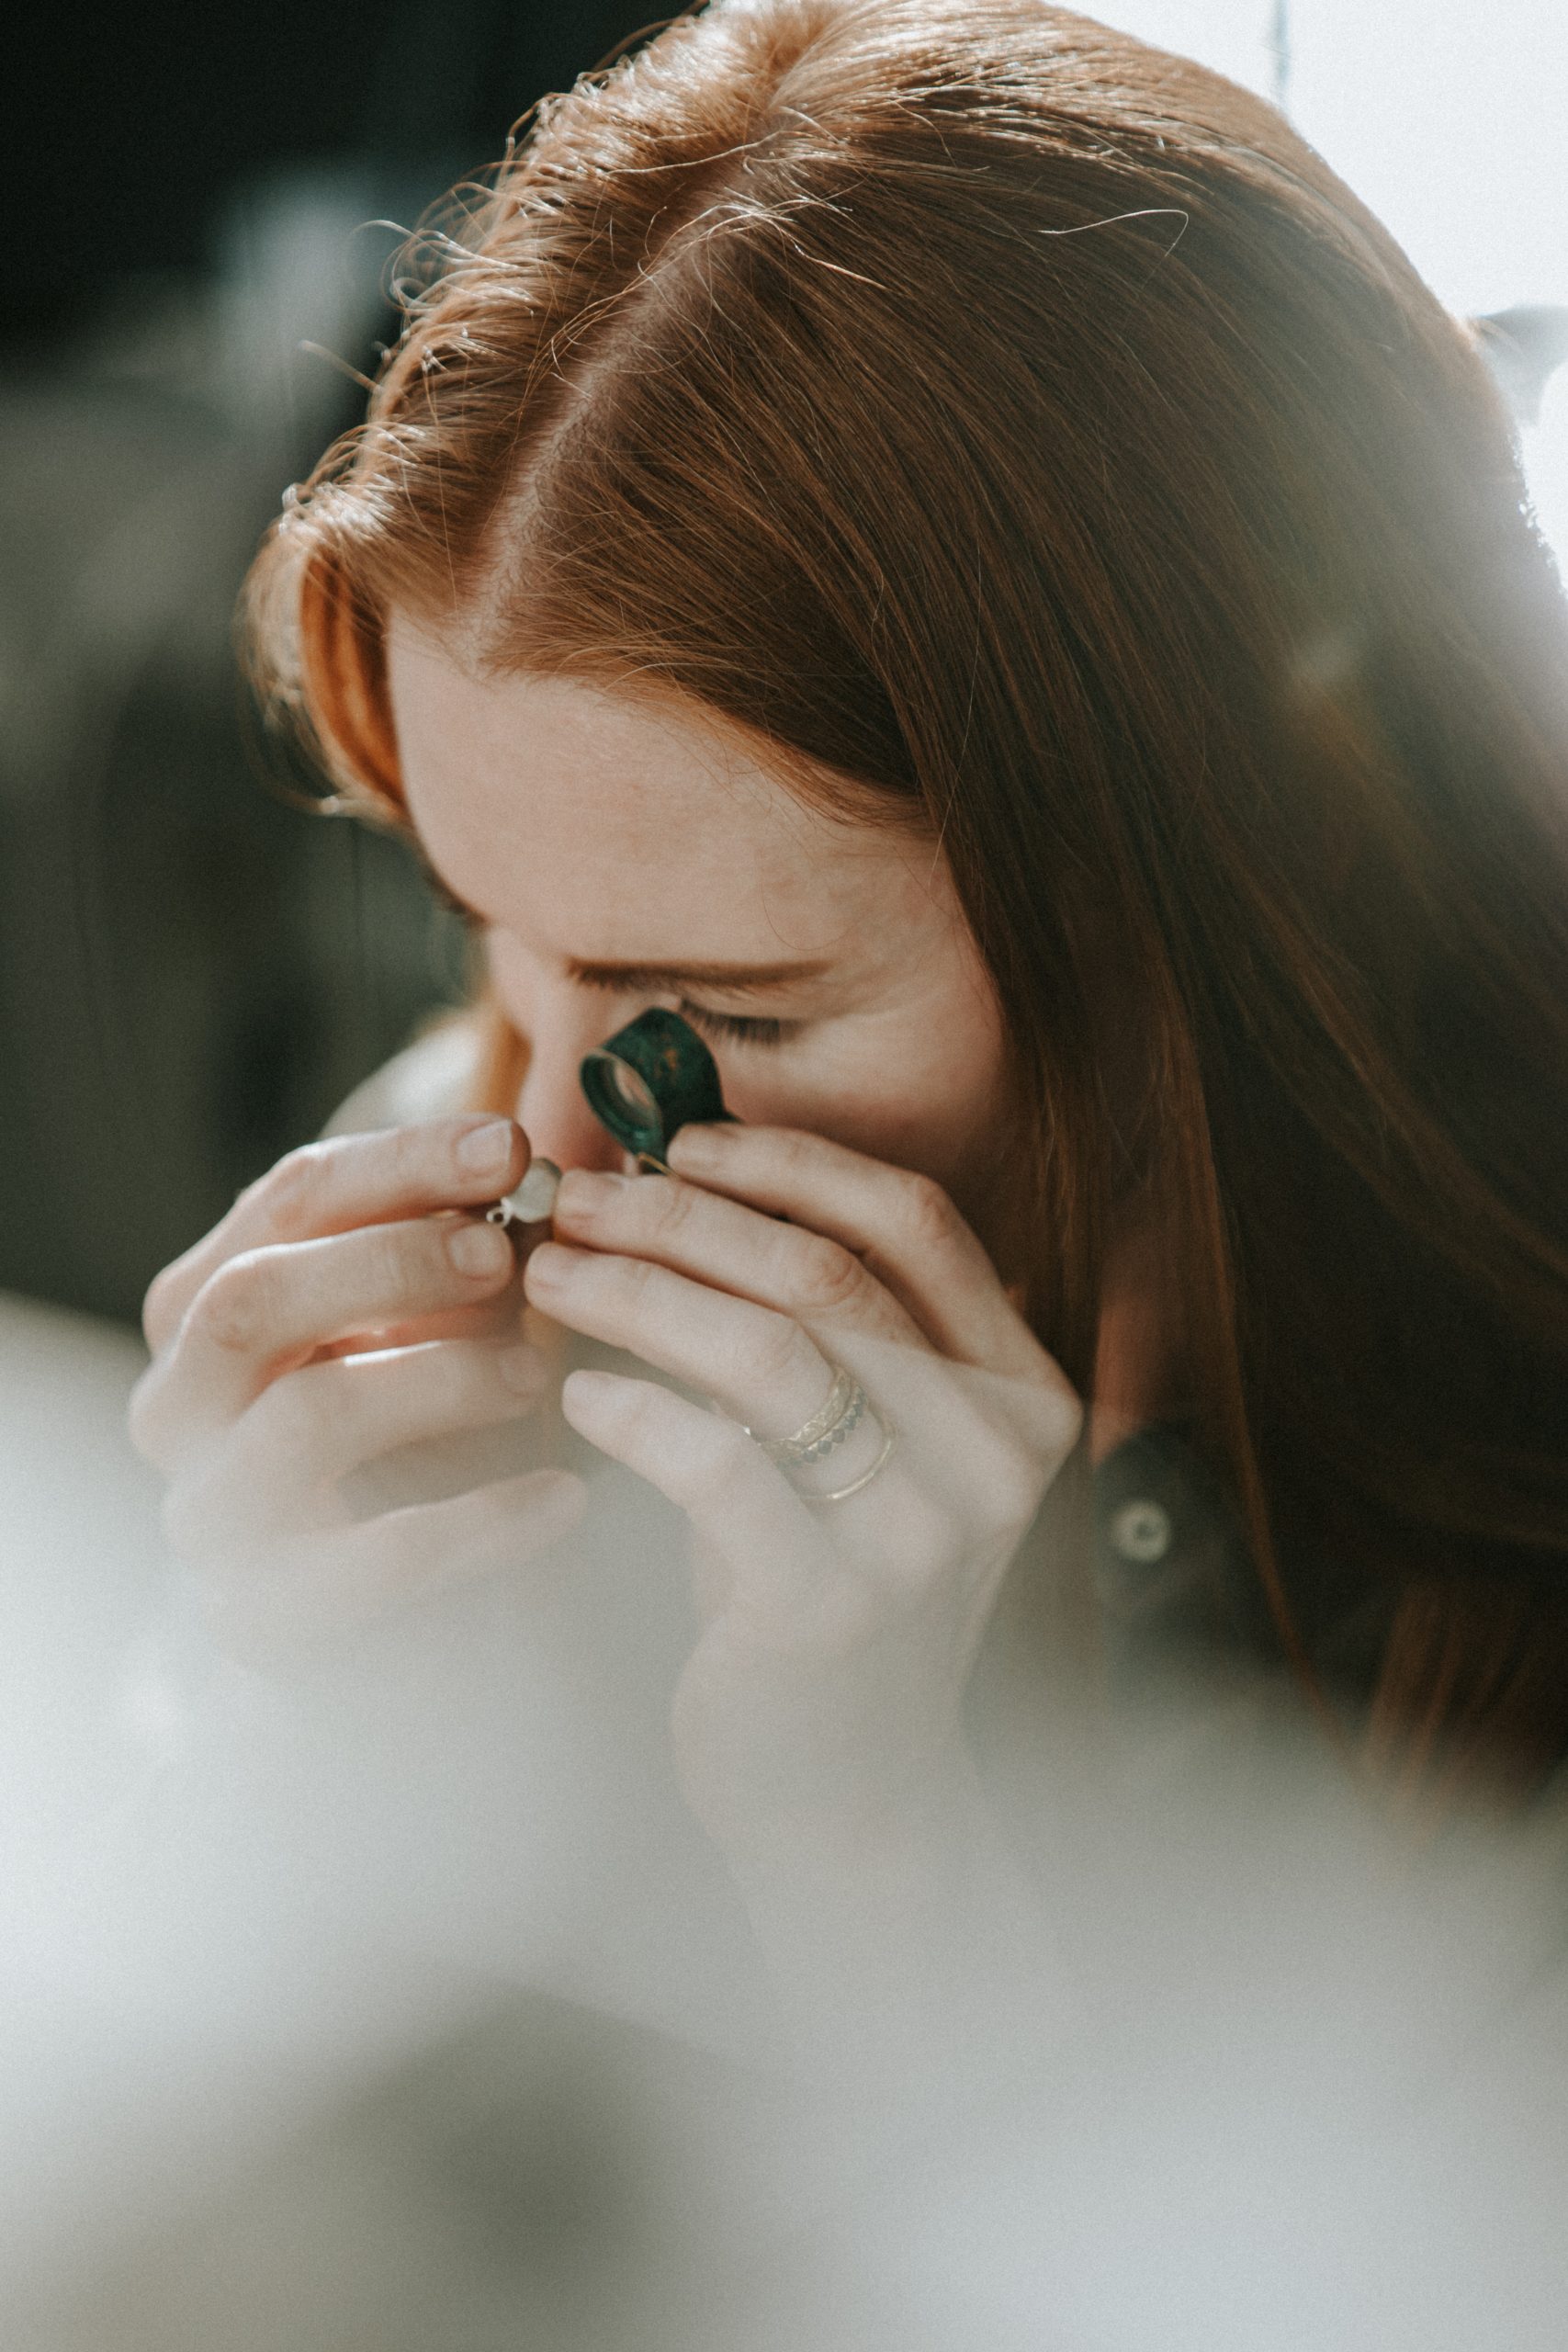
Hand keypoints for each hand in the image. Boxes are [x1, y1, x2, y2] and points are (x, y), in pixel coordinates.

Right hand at [129, 1118, 584, 1665]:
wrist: (390, 1622)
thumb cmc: (415, 1435)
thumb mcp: (426, 1321)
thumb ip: (455, 1243)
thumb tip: (523, 1157)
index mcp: (201, 1305)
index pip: (287, 1201)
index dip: (403, 1163)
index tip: (514, 1146)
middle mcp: (176, 1405)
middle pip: (253, 1299)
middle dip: (390, 1261)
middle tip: (506, 1252)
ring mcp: (208, 1515)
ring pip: (309, 1416)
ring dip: (440, 1378)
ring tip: (537, 1372)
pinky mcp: (262, 1617)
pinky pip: (377, 1559)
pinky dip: (483, 1522)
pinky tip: (565, 1497)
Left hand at [527, 1123, 1081, 1863]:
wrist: (844, 1788)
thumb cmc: (822, 1582)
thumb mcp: (854, 1444)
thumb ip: (813, 1327)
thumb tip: (674, 1177)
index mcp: (1020, 1388)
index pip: (913, 1221)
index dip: (790, 1161)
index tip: (677, 1140)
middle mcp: (996, 1453)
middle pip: (828, 1273)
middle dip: (682, 1217)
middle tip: (575, 1199)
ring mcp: (926, 1534)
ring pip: (770, 1352)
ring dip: (639, 1294)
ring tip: (549, 1275)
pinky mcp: (835, 1606)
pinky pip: (721, 1464)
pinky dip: (636, 1412)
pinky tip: (576, 1398)